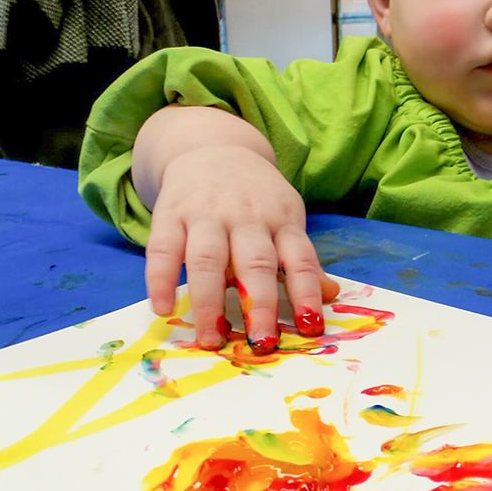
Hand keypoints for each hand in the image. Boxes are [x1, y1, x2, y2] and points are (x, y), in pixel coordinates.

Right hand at [143, 144, 338, 350]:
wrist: (213, 147)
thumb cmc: (257, 198)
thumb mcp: (287, 219)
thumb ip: (302, 260)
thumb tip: (330, 296)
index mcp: (282, 219)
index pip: (299, 260)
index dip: (307, 293)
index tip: (310, 328)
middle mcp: (247, 216)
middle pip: (255, 263)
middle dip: (260, 304)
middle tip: (261, 343)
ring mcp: (206, 214)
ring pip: (208, 259)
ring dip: (209, 301)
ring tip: (211, 338)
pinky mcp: (170, 213)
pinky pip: (163, 249)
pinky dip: (161, 279)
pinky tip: (163, 307)